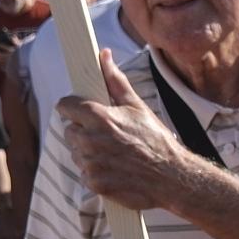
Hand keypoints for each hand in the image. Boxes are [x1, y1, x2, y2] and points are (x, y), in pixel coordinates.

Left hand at [53, 64, 192, 212]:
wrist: (173, 178)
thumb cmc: (156, 140)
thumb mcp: (136, 106)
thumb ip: (114, 80)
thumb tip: (103, 55)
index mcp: (98, 117)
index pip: (65, 106)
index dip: (73, 108)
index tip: (82, 112)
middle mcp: (90, 139)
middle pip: (69, 130)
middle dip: (83, 131)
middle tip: (106, 136)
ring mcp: (91, 163)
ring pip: (76, 152)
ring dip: (88, 153)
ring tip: (113, 154)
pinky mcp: (94, 183)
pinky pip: (84, 173)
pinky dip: (95, 173)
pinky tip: (114, 170)